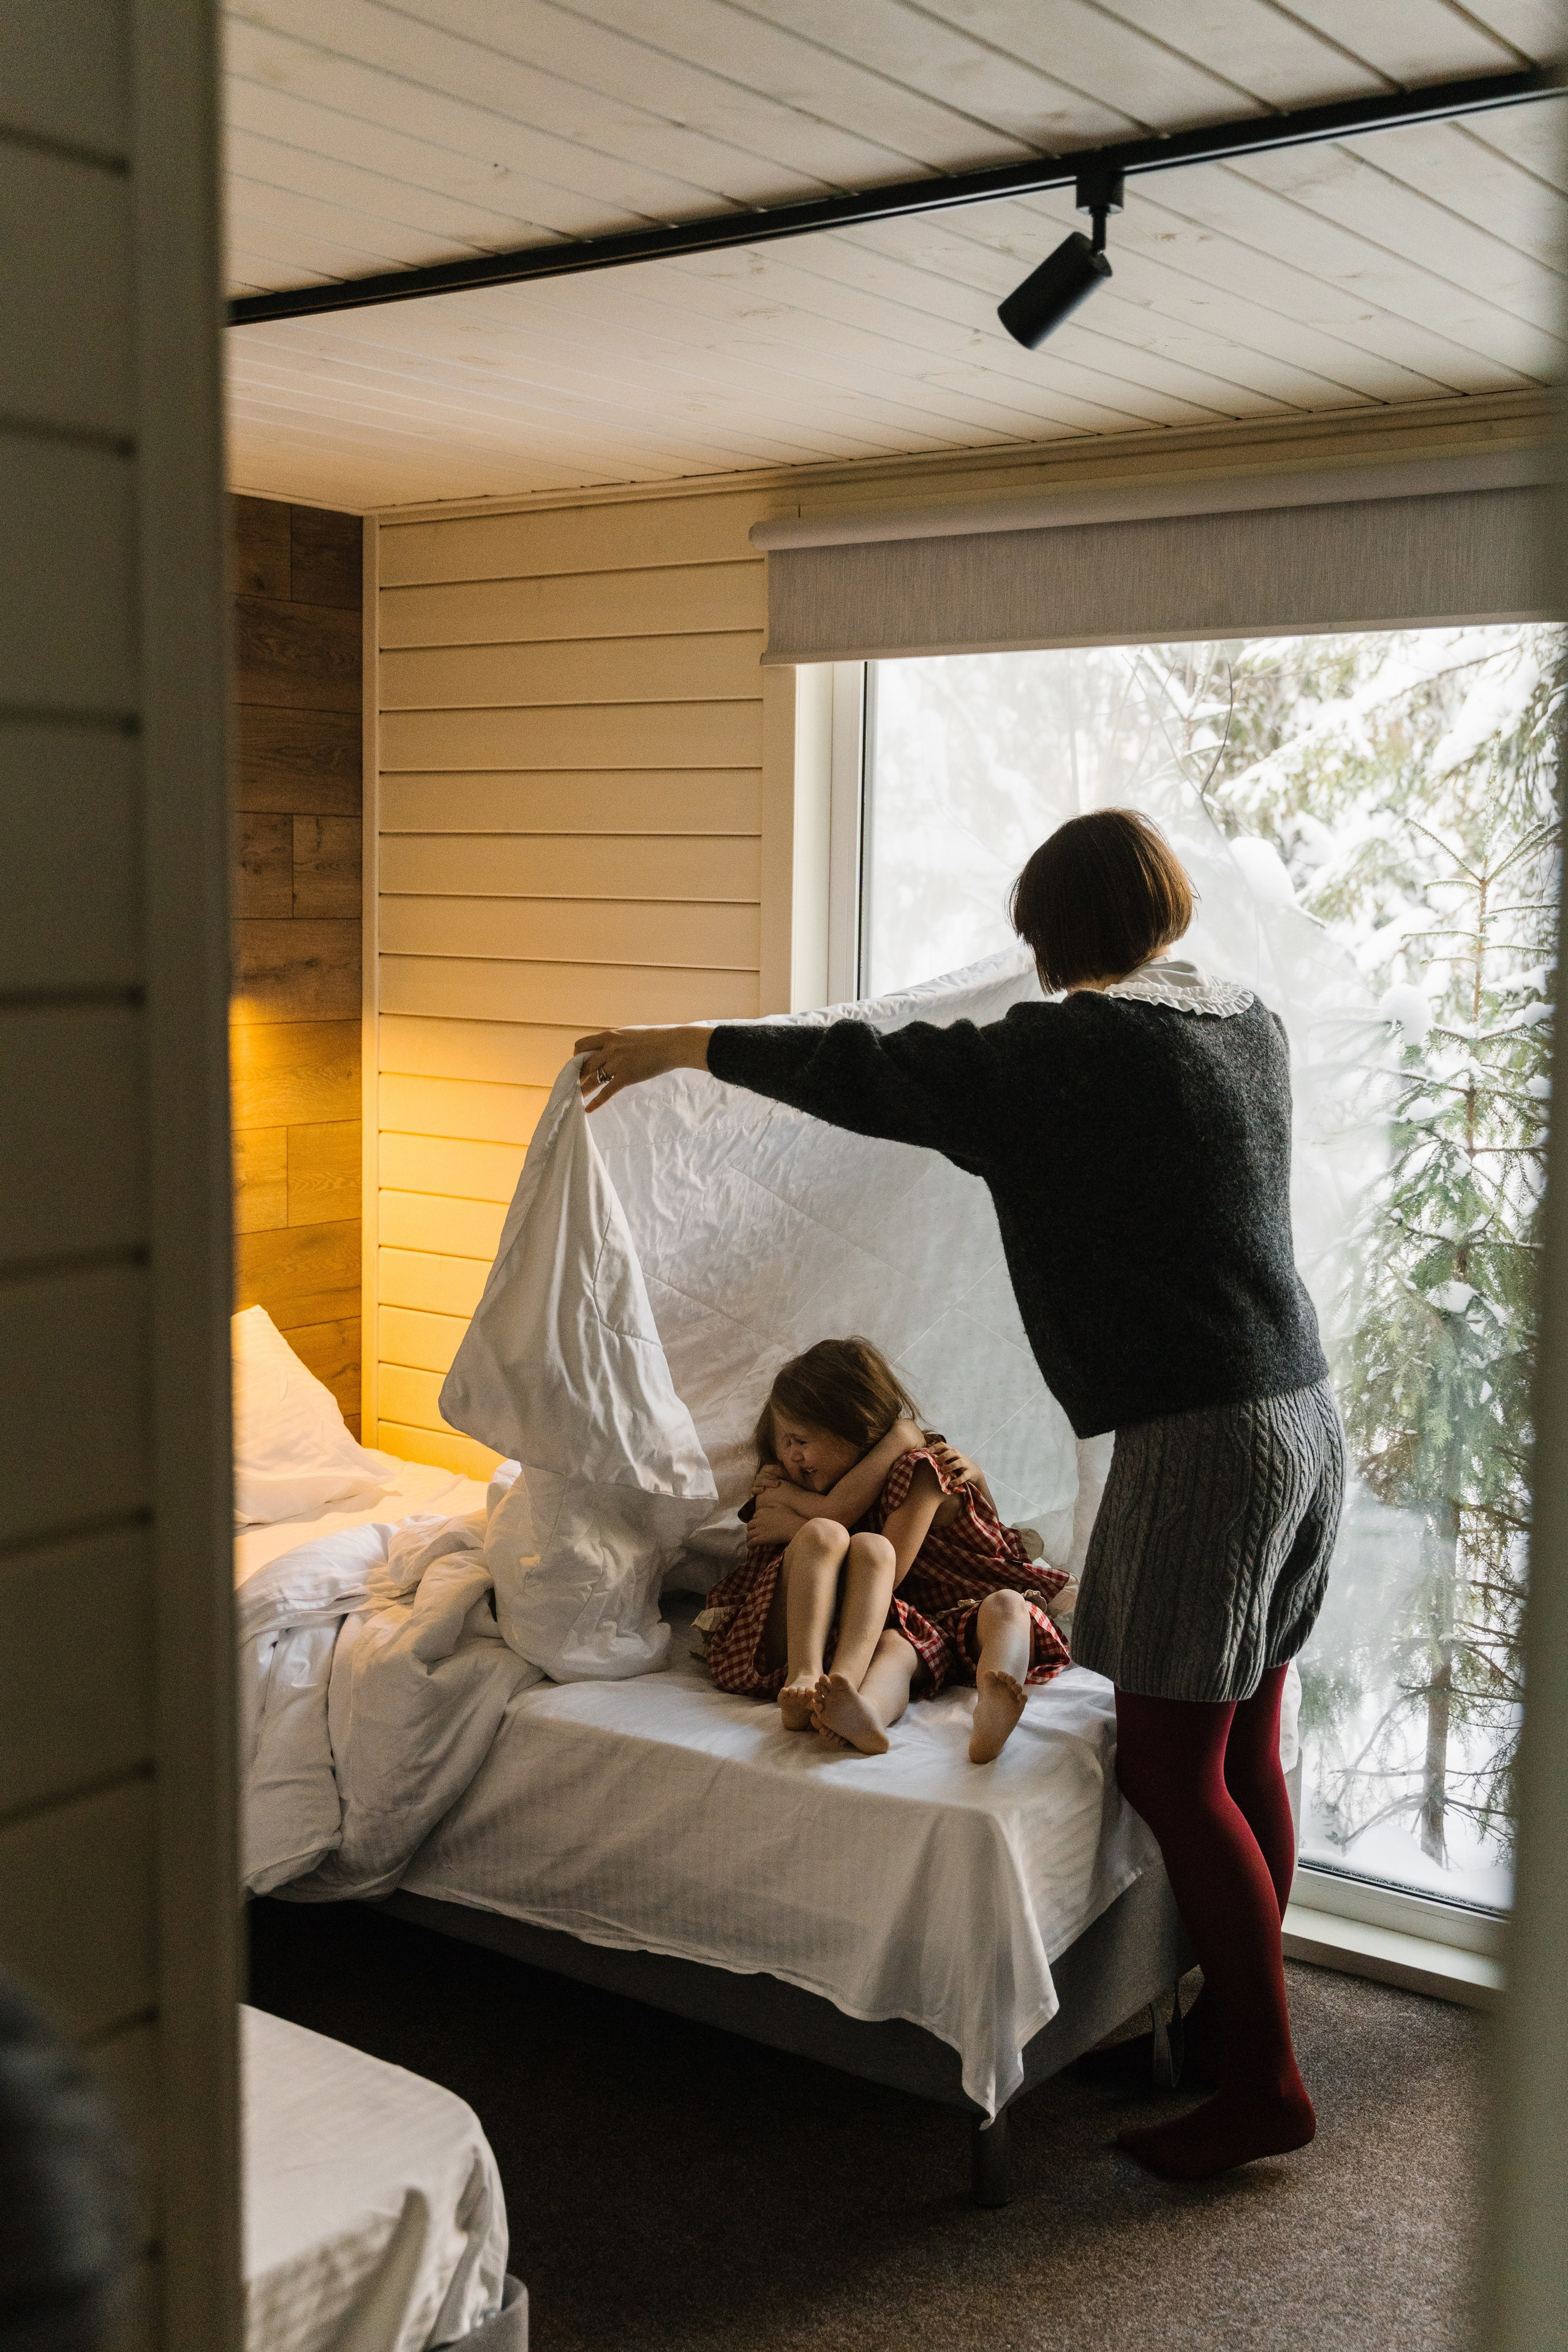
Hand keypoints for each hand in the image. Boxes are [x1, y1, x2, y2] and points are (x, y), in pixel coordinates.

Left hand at [575, 1025, 712, 1109]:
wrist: (672, 1045)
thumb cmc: (656, 1038)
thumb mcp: (631, 1033)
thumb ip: (618, 1041)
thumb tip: (611, 1046)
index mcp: (610, 1036)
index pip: (582, 1045)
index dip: (577, 1055)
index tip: (578, 1063)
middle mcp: (609, 1049)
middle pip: (584, 1064)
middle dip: (578, 1074)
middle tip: (575, 1083)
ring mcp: (617, 1063)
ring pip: (592, 1079)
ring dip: (582, 1089)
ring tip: (575, 1097)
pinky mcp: (626, 1077)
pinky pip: (606, 1092)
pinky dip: (595, 1102)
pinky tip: (588, 1109)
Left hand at [747, 1499, 809, 1548]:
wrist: (793, 1527)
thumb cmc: (790, 1516)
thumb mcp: (781, 1506)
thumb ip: (773, 1505)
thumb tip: (769, 1505)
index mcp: (763, 1511)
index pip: (754, 1516)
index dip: (755, 1520)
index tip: (757, 1524)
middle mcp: (759, 1520)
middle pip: (750, 1525)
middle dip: (750, 1529)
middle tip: (753, 1532)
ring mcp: (759, 1529)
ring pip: (749, 1534)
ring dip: (748, 1538)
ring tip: (749, 1541)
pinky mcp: (761, 1538)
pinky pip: (752, 1542)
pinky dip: (749, 1544)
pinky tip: (750, 1547)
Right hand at [750, 1463, 787, 1496]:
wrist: (768, 1493)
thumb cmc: (776, 1483)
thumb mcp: (781, 1477)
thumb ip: (785, 1473)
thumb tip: (795, 1467)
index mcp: (766, 1469)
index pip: (773, 1468)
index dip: (781, 1472)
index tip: (788, 1477)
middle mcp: (760, 1474)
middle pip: (767, 1474)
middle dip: (776, 1477)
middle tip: (783, 1480)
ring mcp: (756, 1482)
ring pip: (761, 1481)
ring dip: (770, 1482)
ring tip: (777, 1484)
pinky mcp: (754, 1490)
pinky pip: (754, 1489)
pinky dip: (758, 1489)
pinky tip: (763, 1489)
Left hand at [930, 1441, 979, 1486]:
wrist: (974, 1472)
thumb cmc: (956, 1465)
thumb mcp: (948, 1459)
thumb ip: (938, 1456)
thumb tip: (922, 1454)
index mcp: (951, 1451)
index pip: (943, 1445)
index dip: (934, 1448)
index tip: (926, 1452)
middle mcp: (959, 1456)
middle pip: (952, 1452)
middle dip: (943, 1456)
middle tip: (936, 1462)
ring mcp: (965, 1464)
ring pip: (959, 1462)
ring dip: (950, 1466)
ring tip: (943, 1471)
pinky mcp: (969, 1473)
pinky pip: (964, 1476)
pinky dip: (957, 1481)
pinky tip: (951, 1484)